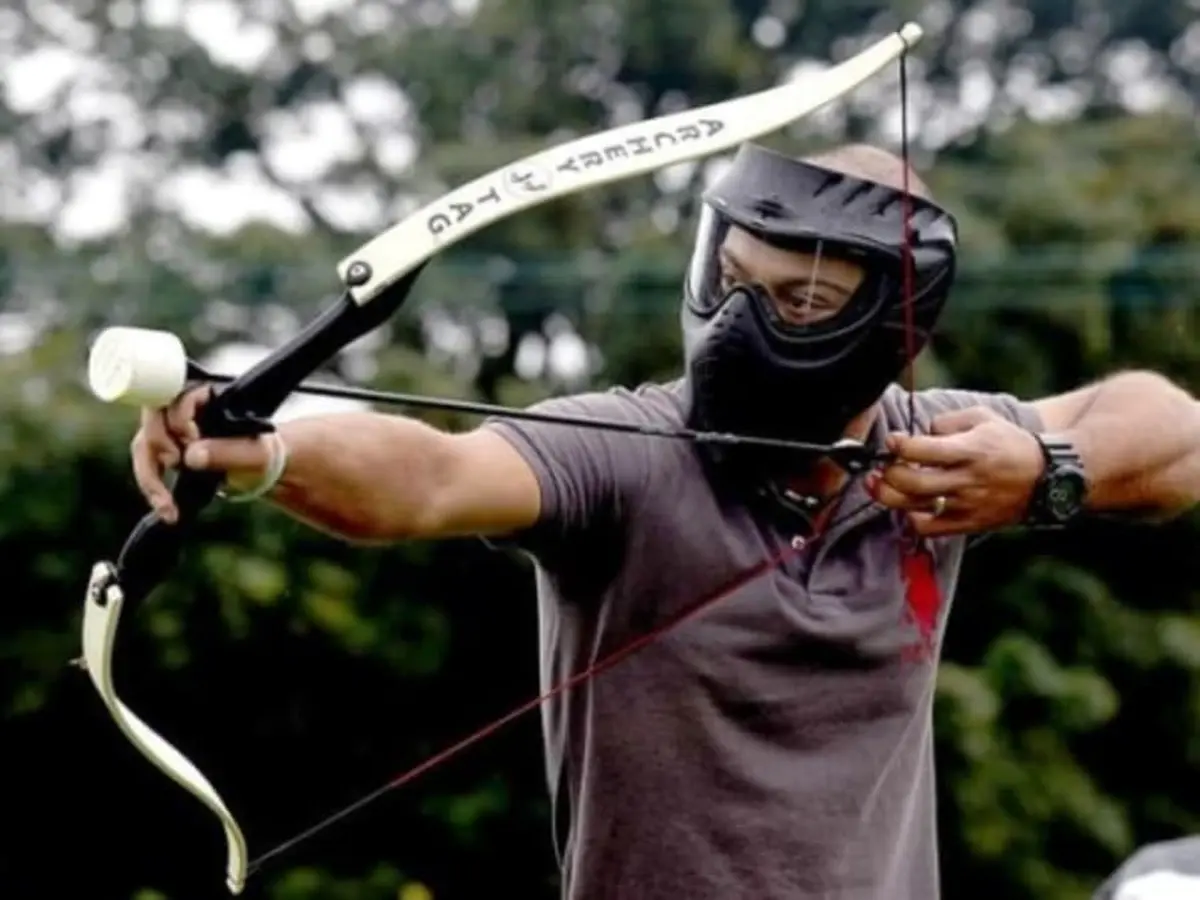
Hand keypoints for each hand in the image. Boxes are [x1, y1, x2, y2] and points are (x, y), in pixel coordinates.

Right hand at [130, 385, 272, 521]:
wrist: (259, 470)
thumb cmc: (261, 455)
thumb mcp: (255, 454)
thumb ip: (228, 452)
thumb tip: (192, 455)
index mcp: (209, 396)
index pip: (177, 394)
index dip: (179, 417)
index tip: (192, 438)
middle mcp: (185, 406)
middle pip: (153, 418)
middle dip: (160, 443)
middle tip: (179, 462)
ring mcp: (171, 428)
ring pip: (145, 444)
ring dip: (151, 476)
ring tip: (168, 503)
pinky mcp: (165, 449)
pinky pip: (147, 464)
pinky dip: (153, 487)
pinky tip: (166, 509)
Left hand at [865, 406, 1045, 535]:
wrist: (1046, 478)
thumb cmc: (1010, 444)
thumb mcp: (983, 418)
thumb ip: (947, 421)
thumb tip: (920, 433)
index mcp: (971, 450)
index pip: (924, 450)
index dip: (900, 445)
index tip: (892, 440)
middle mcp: (967, 480)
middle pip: (914, 483)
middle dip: (889, 473)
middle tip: (883, 465)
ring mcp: (966, 505)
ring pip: (915, 507)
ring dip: (889, 496)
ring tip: (879, 485)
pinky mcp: (968, 523)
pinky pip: (928, 528)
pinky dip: (911, 518)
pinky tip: (909, 505)